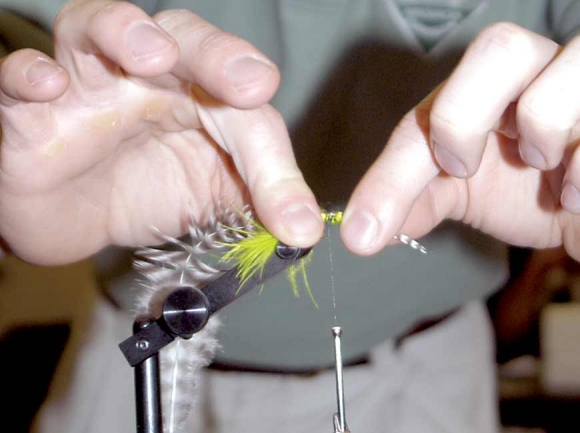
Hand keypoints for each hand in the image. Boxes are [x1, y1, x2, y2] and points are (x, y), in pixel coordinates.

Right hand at [0, 0, 322, 264]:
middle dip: (217, 56)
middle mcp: (146, 76)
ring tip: (150, 55)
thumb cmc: (146, 191)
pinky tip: (48, 85)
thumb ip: (257, 200)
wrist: (75, 216)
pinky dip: (30, 74)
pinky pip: (20, 76)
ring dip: (125, 31)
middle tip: (249, 85)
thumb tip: (305, 230)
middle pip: (184, 39)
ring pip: (97, 26)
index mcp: (200, 96)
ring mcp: (86, 83)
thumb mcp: (212, 198)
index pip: (244, 108)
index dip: (270, 159)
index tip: (292, 214)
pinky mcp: (28, 109)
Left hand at [341, 23, 579, 260]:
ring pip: (572, 63)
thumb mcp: (460, 192)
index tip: (367, 229)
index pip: (428, 114)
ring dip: (544, 127)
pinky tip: (574, 198)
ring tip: (543, 166)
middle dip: (464, 117)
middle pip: (499, 47)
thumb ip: (411, 200)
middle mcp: (537, 73)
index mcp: (484, 91)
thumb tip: (360, 232)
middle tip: (461, 169)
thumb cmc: (527, 192)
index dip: (393, 173)